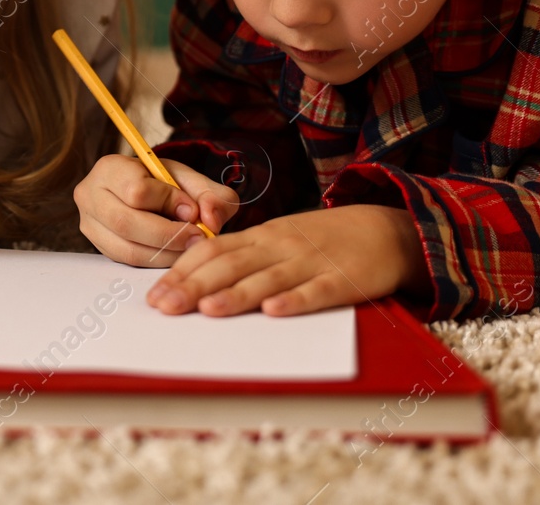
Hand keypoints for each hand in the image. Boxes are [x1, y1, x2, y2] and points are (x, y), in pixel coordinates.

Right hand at [75, 154, 239, 266]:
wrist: (144, 192)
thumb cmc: (165, 184)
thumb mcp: (191, 180)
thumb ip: (211, 194)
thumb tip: (211, 220)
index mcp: (110, 168)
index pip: (136, 191)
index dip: (169, 203)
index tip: (192, 209)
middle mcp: (90, 195)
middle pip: (126, 223)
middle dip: (168, 235)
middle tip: (197, 238)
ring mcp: (89, 224)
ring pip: (126, 249)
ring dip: (165, 253)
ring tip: (188, 248)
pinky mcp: (97, 246)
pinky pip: (127, 262)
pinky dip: (155, 261)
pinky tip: (173, 255)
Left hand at [144, 204, 428, 316]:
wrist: (385, 229)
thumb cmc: (323, 240)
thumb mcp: (279, 239)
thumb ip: (244, 256)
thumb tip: (198, 281)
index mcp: (262, 236)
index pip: (213, 250)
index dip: (182, 271)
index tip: (154, 294)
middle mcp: (280, 246)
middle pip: (231, 264)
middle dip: (194, 286)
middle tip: (164, 307)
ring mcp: (310, 261)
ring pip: (267, 278)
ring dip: (236, 294)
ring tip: (206, 309)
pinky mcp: (342, 279)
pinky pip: (316, 291)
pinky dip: (295, 301)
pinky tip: (275, 311)